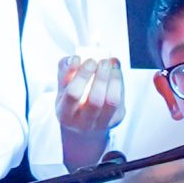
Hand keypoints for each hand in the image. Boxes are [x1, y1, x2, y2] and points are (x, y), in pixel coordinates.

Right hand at [56, 54, 123, 170]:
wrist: (84, 124)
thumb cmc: (72, 101)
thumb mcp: (62, 88)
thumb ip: (65, 71)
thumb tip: (75, 59)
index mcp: (65, 114)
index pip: (73, 95)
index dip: (81, 75)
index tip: (87, 60)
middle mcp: (83, 123)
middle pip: (95, 100)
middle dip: (101, 77)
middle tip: (103, 61)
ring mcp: (101, 123)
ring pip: (111, 101)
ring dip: (114, 79)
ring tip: (111, 64)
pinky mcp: (116, 119)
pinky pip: (121, 99)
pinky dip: (119, 81)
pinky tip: (115, 71)